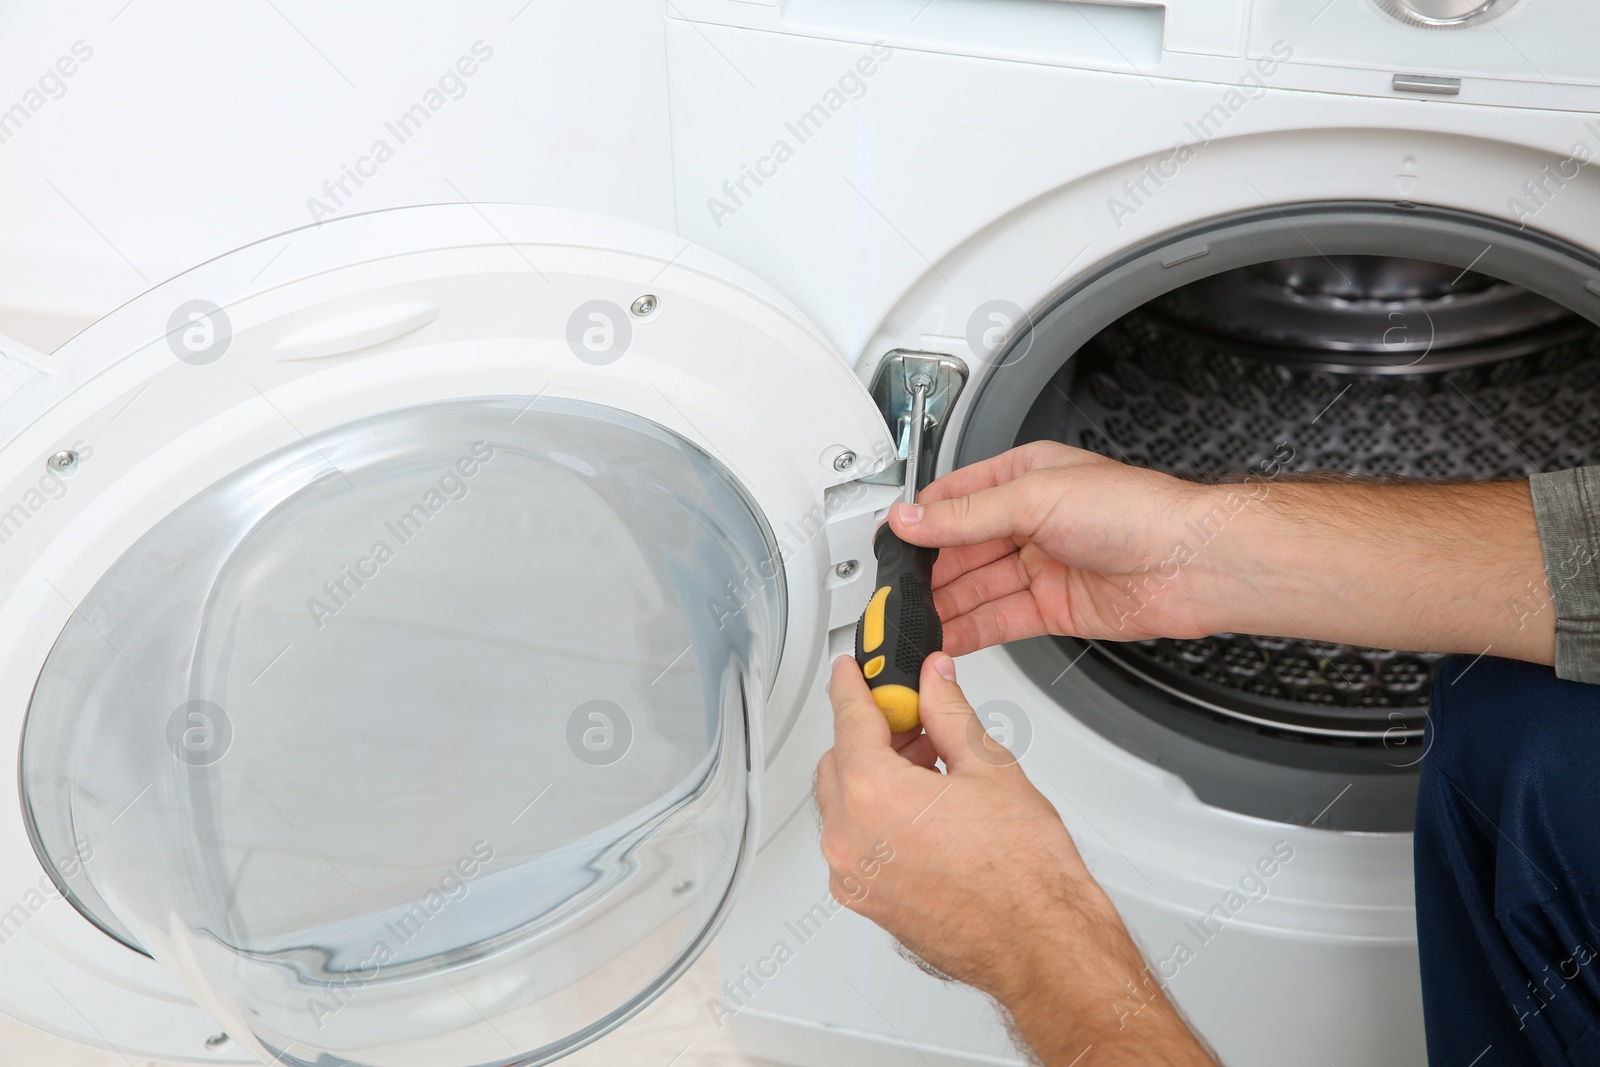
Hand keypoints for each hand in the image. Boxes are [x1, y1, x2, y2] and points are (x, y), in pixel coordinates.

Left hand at [816, 654, 1215, 1064]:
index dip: (852, 683)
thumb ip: (948, 711)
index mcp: (872, 794)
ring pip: (843, 803)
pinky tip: (921, 808)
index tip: (852, 669)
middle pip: (838, 760)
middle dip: (871, 733)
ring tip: (930, 764)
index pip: (848, 717)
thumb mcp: (988, 766)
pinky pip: (855, 842)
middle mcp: (850, 838)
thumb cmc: (1024, 874)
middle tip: (915, 718)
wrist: (1041, 943)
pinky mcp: (867, 901)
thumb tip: (934, 680)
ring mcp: (854, 876)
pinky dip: (875, 816)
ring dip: (872, 775)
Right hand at [892, 440, 1552, 664]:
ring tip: (907, 623)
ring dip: (942, 606)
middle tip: (890, 592)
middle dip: (926, 571)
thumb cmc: (1138, 512)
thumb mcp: (1036, 497)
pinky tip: (943, 640)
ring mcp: (1041, 567)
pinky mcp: (1052, 609)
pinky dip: (968, 632)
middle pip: (960, 549)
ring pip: (975, 588)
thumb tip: (911, 519)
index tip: (886, 542)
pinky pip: (997, 621)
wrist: (1193, 564)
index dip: (919, 520)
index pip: (953, 499)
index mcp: (1024, 478)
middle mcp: (1030, 521)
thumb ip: (965, 516)